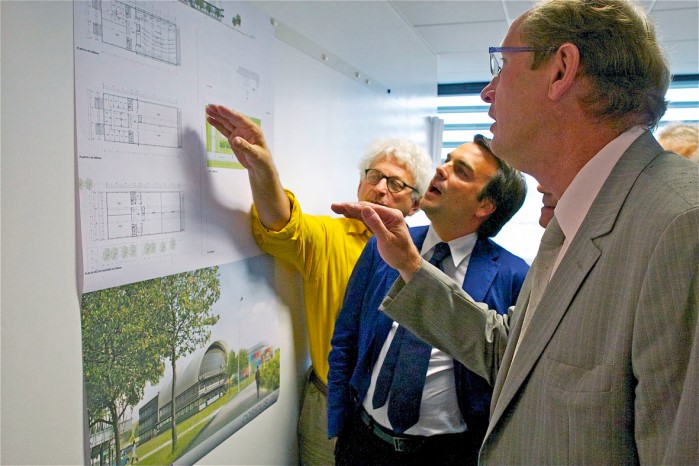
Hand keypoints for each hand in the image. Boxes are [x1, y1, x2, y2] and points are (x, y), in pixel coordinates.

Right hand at [206, 104, 289, 229]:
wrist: (260, 168)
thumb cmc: (261, 160)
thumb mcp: (255, 155)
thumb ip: (245, 147)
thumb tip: (236, 140)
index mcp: (253, 129)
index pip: (239, 118)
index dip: (229, 113)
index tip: (219, 108)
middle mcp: (245, 129)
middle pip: (231, 118)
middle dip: (221, 112)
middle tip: (210, 106)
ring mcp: (239, 133)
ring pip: (226, 122)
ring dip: (217, 116)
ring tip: (207, 110)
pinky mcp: (234, 138)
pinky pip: (224, 130)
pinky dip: (217, 125)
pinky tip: (211, 119)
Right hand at [331, 202, 422, 280]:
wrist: (407, 262)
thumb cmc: (398, 253)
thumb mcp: (386, 240)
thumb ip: (376, 224)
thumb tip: (365, 210)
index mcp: (392, 215)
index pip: (370, 208)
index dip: (355, 207)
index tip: (341, 206)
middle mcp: (389, 214)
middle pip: (366, 208)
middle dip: (350, 206)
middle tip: (334, 206)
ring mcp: (385, 219)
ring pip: (365, 212)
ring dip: (351, 210)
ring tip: (336, 208)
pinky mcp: (381, 224)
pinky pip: (367, 218)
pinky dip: (356, 216)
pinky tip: (347, 214)